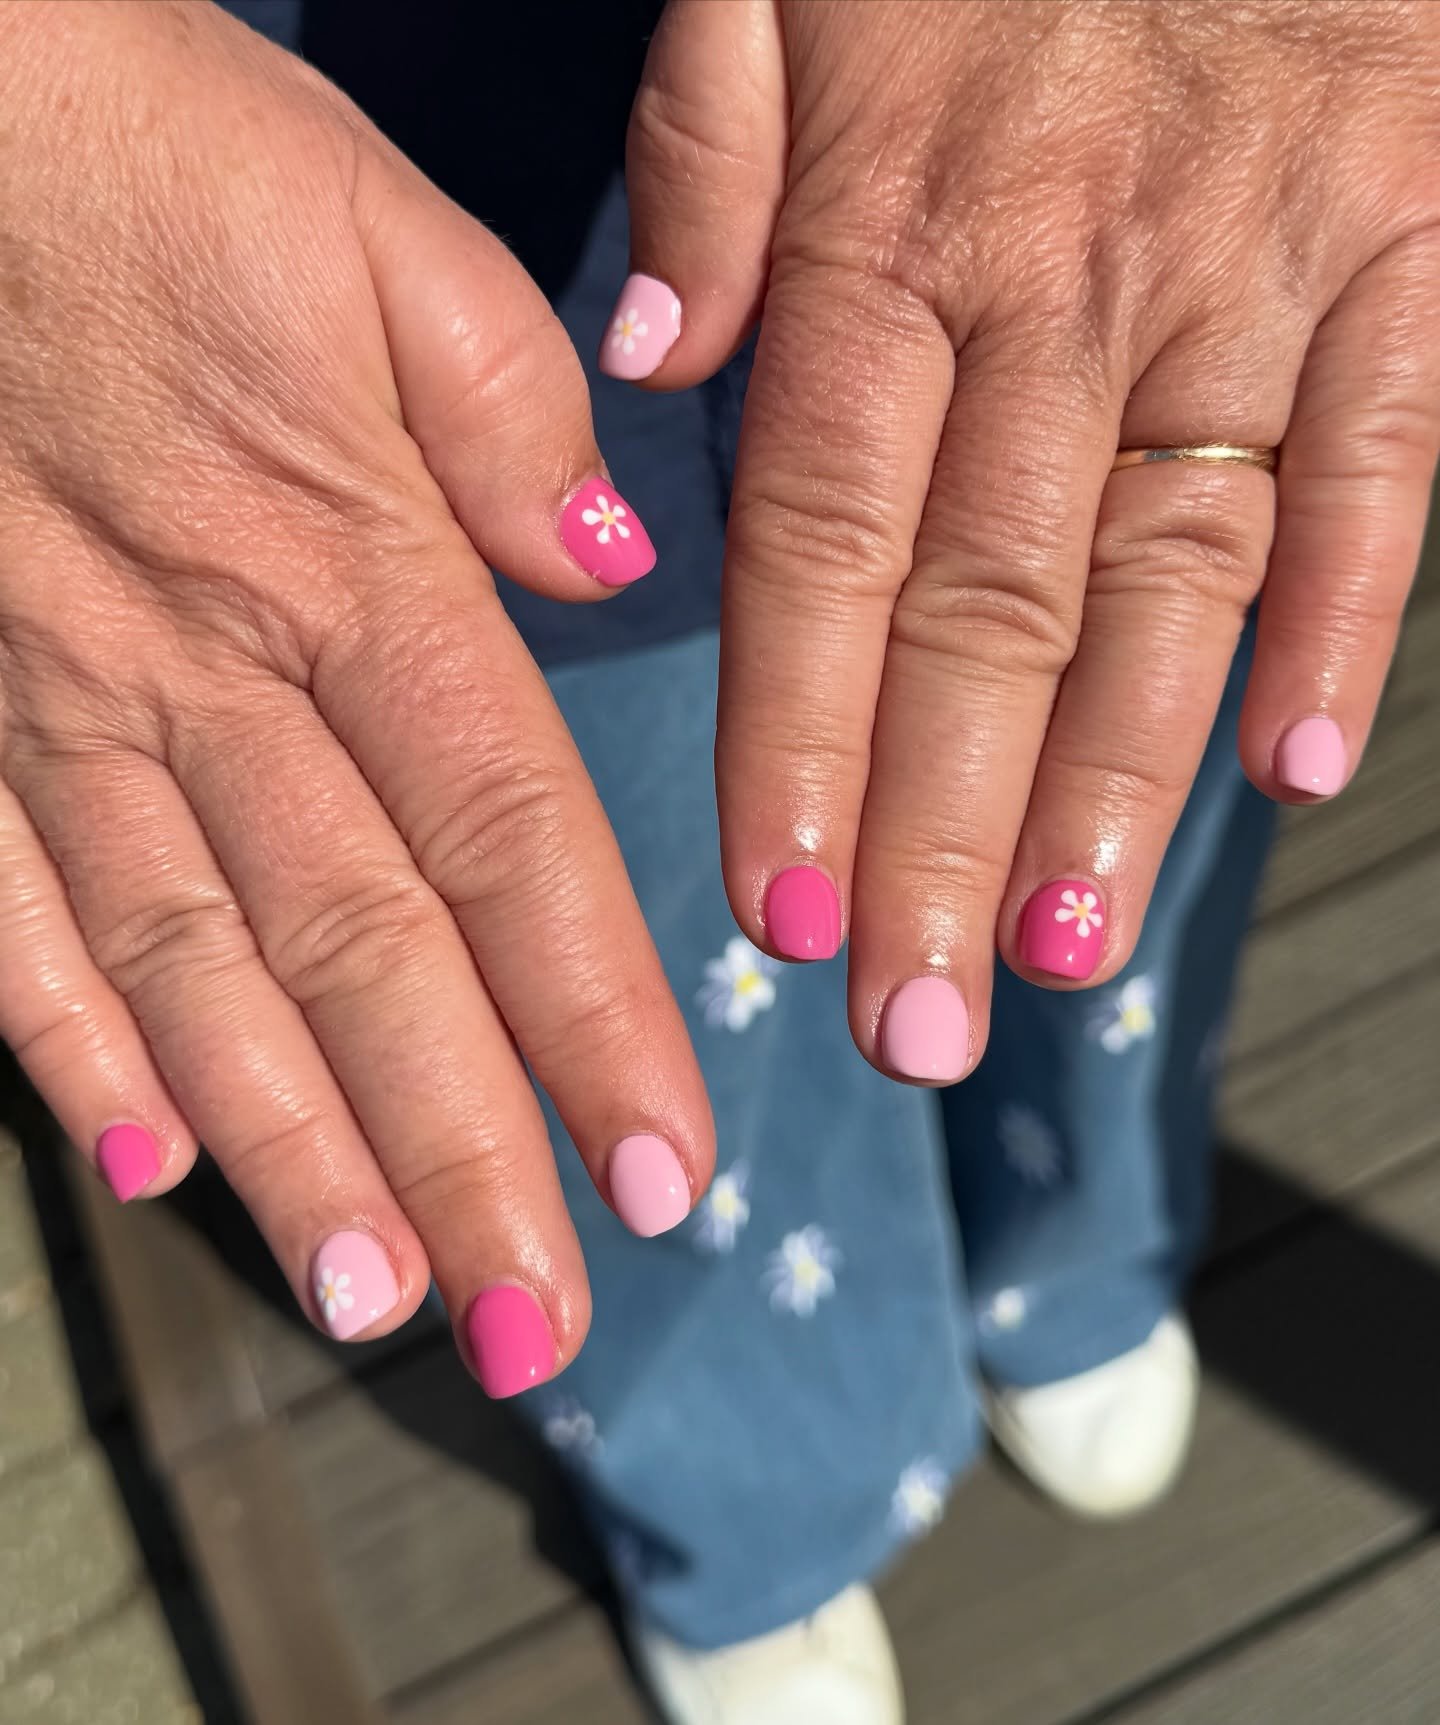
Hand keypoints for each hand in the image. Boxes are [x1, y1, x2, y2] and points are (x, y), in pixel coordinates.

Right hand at [0, 1, 710, 1393]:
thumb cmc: (161, 148)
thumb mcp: (386, 237)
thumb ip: (510, 420)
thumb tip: (606, 574)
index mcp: (355, 569)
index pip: (510, 847)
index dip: (593, 1022)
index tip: (660, 1174)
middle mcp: (214, 674)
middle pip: (368, 957)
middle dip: (462, 1151)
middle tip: (534, 1323)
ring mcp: (64, 703)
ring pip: (198, 970)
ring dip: (292, 1145)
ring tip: (377, 1295)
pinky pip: (8, 901)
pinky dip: (69, 1038)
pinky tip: (142, 1155)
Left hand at [611, 0, 1439, 1080]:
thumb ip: (709, 150)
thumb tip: (653, 352)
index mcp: (895, 233)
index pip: (820, 544)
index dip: (797, 743)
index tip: (782, 913)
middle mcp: (1064, 288)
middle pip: (984, 615)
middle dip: (940, 837)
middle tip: (910, 1022)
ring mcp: (1248, 277)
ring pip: (1171, 580)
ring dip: (1112, 787)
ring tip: (1058, 957)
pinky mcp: (1406, 248)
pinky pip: (1386, 463)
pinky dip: (1351, 623)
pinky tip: (1295, 775)